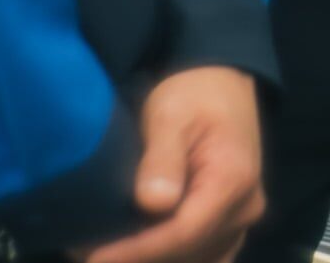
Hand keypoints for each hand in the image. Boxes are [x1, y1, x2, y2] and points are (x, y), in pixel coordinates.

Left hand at [79, 67, 264, 262]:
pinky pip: (206, 255)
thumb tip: (152, 202)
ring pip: (199, 260)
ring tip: (106, 253)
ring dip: (155, 260)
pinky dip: (173, 257)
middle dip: (138, 258)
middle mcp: (245, 208)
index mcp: (233, 180)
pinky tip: (138, 253)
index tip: (94, 257)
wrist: (224, 83)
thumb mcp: (171, 114)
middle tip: (85, 253)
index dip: (137, 251)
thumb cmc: (194, 93)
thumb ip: (162, 157)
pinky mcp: (232, 223)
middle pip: (189, 252)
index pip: (183, 232)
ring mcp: (242, 219)